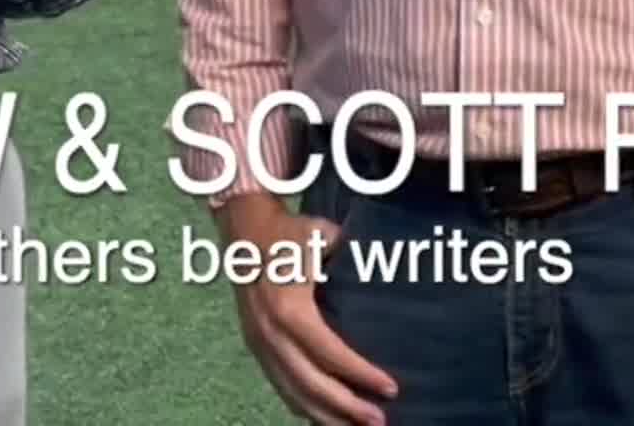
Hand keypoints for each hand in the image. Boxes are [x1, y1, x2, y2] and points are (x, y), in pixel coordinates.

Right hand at [218, 193, 396, 425]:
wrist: (243, 228)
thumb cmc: (288, 232)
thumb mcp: (321, 234)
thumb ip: (350, 252)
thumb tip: (381, 265)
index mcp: (289, 309)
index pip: (330, 353)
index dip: (360, 373)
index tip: (390, 388)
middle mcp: (271, 333)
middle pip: (311, 384)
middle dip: (346, 408)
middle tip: (379, 421)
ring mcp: (260, 343)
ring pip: (293, 393)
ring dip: (326, 416)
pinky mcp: (256, 347)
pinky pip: (280, 386)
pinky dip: (304, 406)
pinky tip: (326, 417)